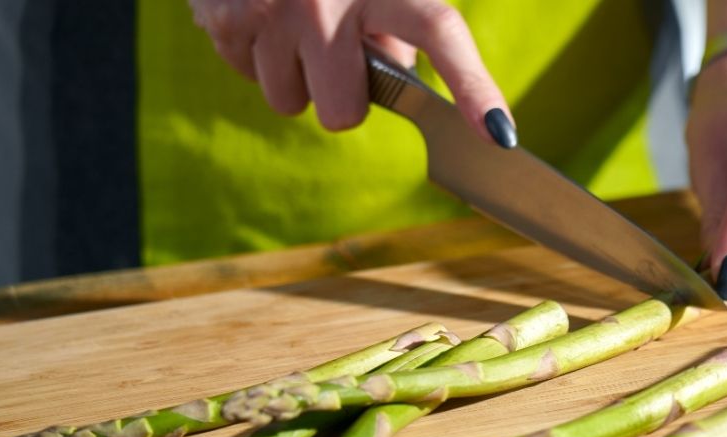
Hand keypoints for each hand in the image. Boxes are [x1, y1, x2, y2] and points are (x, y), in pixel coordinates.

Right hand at [189, 0, 515, 144]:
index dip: (473, 88)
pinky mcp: (227, 18)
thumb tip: (393, 84)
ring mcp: (274, 10)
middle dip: (341, 95)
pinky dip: (256, 54)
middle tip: (334, 50)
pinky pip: (248, 77)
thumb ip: (398, 27)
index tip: (499, 134)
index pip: (439, 32)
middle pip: (344, 112)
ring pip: (291, 101)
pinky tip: (263, 15)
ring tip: (293, 20)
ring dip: (295, 74)